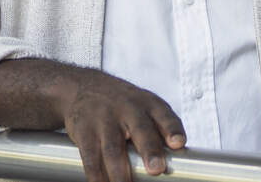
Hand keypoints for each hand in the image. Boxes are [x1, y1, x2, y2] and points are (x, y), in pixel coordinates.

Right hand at [55, 68, 185, 181]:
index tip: (178, 143)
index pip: (164, 116)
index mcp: (148, 105)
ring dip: (120, 172)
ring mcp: (104, 118)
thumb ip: (161, 132)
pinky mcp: (84, 130)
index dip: (172, 129)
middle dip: (149, 150)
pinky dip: (96, 175)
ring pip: (113, 148)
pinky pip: (90, 156)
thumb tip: (177, 165)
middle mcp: (127, 109)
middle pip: (140, 129)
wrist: (82, 87)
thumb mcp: (145, 108)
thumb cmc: (123, 105)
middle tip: (156, 169)